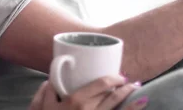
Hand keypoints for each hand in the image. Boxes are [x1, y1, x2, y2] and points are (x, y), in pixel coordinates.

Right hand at [29, 75, 147, 109]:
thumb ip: (46, 92)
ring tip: (137, 90)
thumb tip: (51, 80)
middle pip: (113, 96)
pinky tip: (142, 104)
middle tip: (129, 81)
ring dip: (132, 98)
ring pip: (119, 109)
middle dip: (124, 87)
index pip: (101, 84)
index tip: (118, 75)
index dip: (113, 78)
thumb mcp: (40, 107)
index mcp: (76, 101)